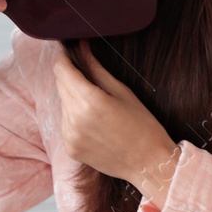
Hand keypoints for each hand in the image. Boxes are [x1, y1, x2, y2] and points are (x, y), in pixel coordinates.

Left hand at [53, 43, 178, 203]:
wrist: (150, 164)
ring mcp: (70, 136)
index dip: (64, 58)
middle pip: (61, 86)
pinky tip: (95, 124)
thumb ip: (97, 70)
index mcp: (89, 101)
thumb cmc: (144, 125)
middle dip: (71, 78)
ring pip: (63, 105)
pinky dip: (75, 119)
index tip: (69, 53)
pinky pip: (66, 124)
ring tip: (98, 107)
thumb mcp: (123, 92)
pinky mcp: (70, 149)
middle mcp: (74, 119)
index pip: (62, 70)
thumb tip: (81, 48)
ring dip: (74, 99)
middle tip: (90, 78)